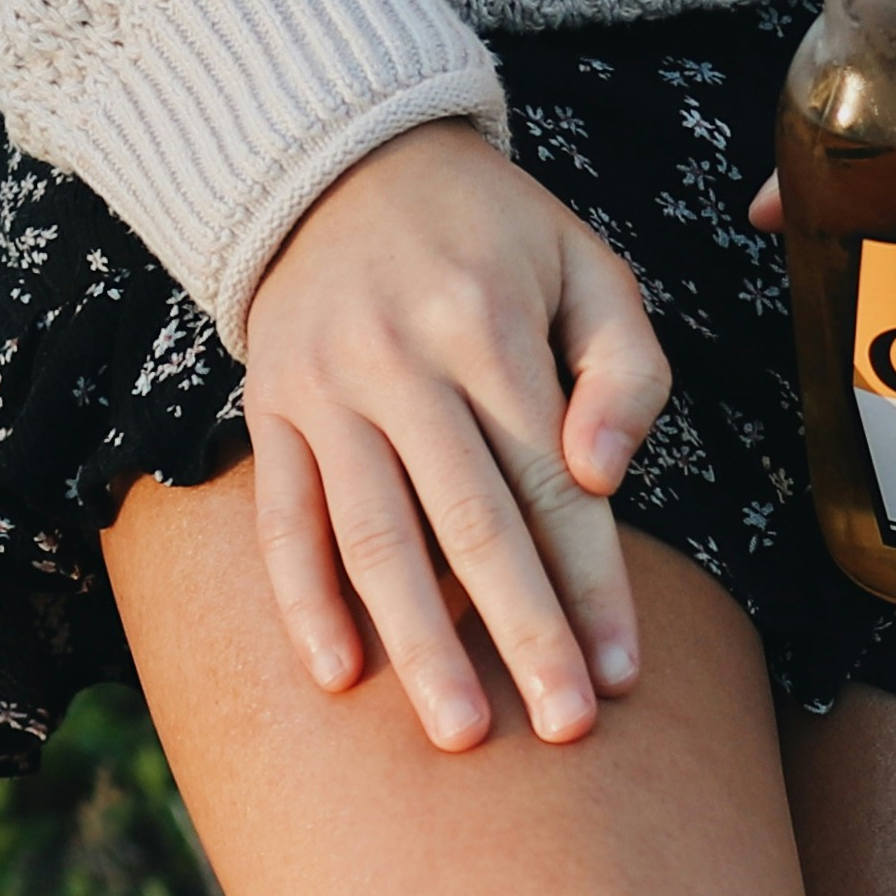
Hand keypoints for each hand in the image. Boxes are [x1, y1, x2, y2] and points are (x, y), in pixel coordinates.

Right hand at [239, 118, 673, 751]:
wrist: (341, 162)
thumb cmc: (495, 236)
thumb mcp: (588, 267)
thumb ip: (624, 372)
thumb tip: (601, 477)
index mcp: (487, 325)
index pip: (550, 483)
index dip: (591, 583)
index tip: (625, 673)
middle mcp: (397, 360)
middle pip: (469, 524)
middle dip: (522, 634)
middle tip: (564, 728)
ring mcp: (322, 388)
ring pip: (374, 536)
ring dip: (419, 644)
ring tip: (463, 734)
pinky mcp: (270, 409)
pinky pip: (283, 518)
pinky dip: (307, 600)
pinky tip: (340, 676)